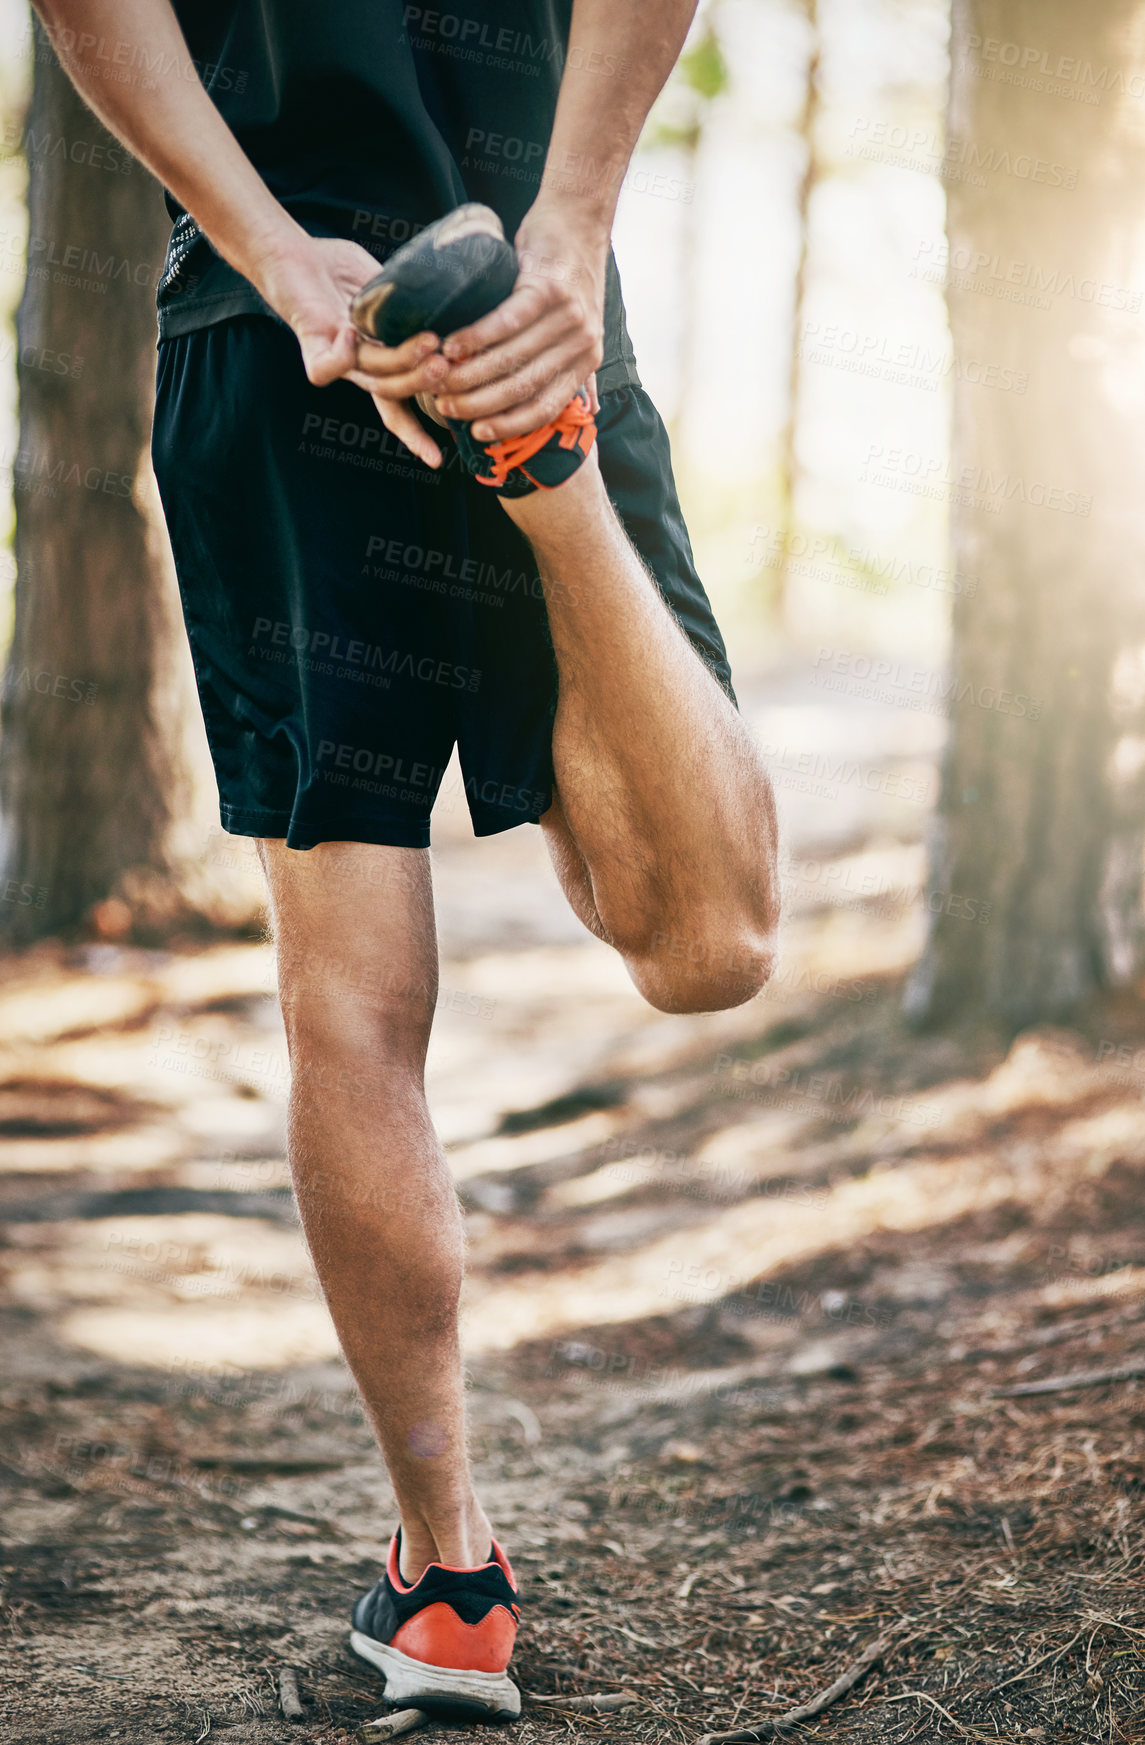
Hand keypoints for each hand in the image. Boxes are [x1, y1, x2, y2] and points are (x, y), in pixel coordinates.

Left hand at [254, 233, 449, 467]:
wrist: (291, 251)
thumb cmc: (338, 270)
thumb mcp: (389, 290)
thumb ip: (414, 308)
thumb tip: (452, 315)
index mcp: (379, 359)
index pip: (400, 405)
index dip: (417, 434)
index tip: (437, 459)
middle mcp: (359, 367)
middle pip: (394, 392)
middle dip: (423, 384)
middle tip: (445, 366)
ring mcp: (336, 358)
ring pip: (373, 378)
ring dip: (402, 363)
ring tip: (428, 343)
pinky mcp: (312, 345)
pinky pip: (328, 368)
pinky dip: (342, 354)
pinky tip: (351, 331)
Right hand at [429, 201, 606, 440]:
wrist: (578, 221)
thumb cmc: (568, 277)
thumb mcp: (581, 329)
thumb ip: (580, 368)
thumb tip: (587, 408)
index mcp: (587, 360)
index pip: (545, 406)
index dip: (509, 425)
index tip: (477, 434)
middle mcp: (582, 342)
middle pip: (522, 386)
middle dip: (479, 403)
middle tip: (445, 405)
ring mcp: (567, 316)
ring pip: (509, 357)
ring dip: (469, 372)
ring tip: (440, 376)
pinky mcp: (547, 288)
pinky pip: (505, 322)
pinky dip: (474, 337)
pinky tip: (451, 345)